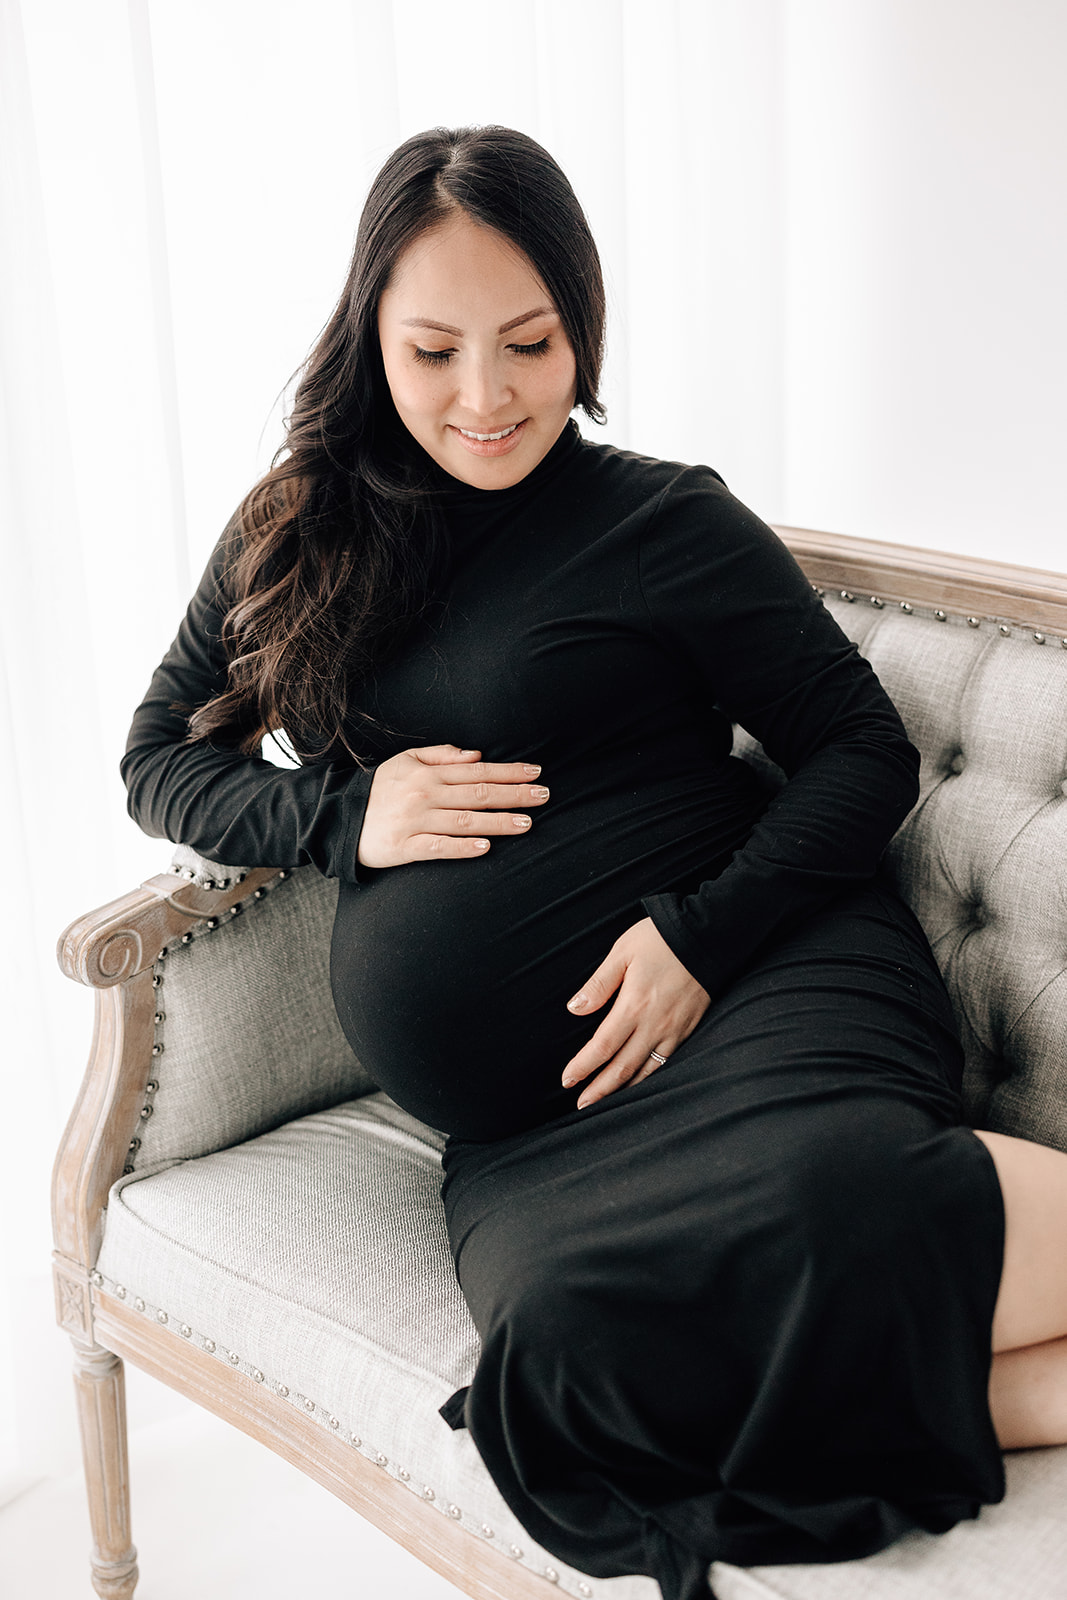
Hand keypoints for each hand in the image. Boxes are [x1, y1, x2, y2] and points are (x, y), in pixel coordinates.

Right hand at [357, 744, 548, 868]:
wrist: (339, 817)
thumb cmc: (379, 789)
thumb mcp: (405, 760)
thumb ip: (441, 755)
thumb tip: (476, 755)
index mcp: (428, 772)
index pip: (477, 770)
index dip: (509, 771)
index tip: (536, 773)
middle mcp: (425, 794)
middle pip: (478, 794)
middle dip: (514, 794)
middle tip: (544, 796)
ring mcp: (415, 821)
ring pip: (465, 821)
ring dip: (498, 822)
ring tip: (526, 824)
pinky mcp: (405, 847)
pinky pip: (438, 847)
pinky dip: (462, 848)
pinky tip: (485, 848)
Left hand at [562, 918, 709, 1107]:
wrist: (709, 935)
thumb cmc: (661, 939)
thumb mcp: (623, 952)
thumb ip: (599, 984)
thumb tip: (575, 1009)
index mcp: (634, 1006)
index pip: (602, 1047)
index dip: (583, 1067)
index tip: (567, 1079)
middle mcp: (655, 1025)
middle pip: (622, 1067)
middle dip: (600, 1089)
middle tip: (582, 1106)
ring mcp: (675, 1030)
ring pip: (646, 1071)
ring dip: (624, 1089)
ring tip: (607, 1103)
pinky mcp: (690, 1028)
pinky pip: (667, 1062)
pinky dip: (650, 1077)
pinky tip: (641, 1082)